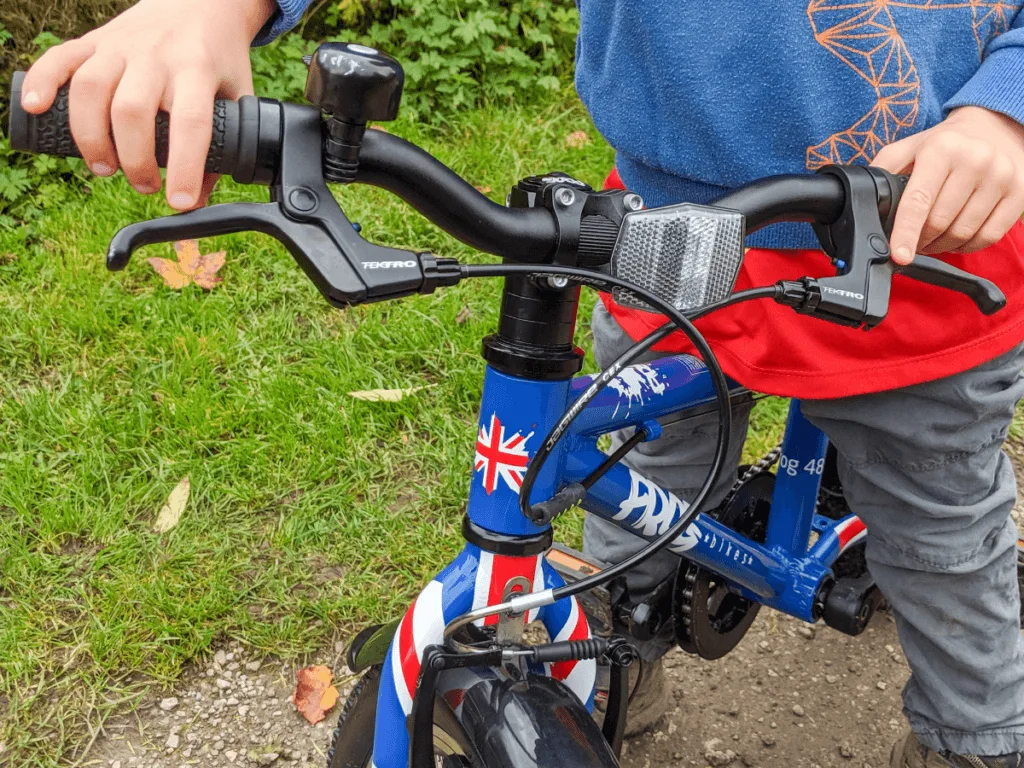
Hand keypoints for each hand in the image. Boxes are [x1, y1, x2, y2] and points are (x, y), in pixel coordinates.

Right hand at [20, 0, 275, 210]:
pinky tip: (36, 108)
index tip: (178, 202)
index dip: (184, 167)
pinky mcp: (95, 39)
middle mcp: (157, 55)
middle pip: (132, 110)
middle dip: (133, 159)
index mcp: (198, 70)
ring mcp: (121, 45)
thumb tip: (197, 200)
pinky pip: (61, 56)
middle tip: (143, 184)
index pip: (190, 123)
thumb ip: (223, 145)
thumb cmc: (219, 58)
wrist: (202, 0)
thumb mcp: (236, 96)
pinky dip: (44, 82)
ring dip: (91, 136)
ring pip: (92, 88)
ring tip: (103, 167)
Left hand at [873, 106, 1023, 263]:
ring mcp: (1001, 177)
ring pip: (963, 233)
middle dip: (920, 239)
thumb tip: (862, 200)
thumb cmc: (946, 143)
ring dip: (942, 246)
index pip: (919, 201)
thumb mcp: (910, 147)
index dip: (906, 233)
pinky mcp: (1019, 193)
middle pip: (939, 223)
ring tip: (933, 238)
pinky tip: (957, 238)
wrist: (996, 127)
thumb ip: (883, 170)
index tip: (899, 255)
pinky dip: (967, 246)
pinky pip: (989, 237)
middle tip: (912, 240)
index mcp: (941, 149)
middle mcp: (975, 160)